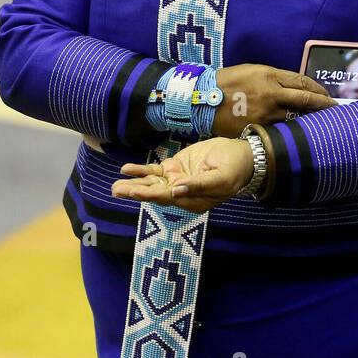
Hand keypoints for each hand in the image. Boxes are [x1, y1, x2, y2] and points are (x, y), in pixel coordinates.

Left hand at [113, 137, 253, 212]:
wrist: (242, 156)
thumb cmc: (234, 169)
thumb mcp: (220, 178)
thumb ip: (199, 185)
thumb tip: (176, 191)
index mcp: (192, 201)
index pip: (168, 198)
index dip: (151, 194)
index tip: (136, 191)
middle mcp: (181, 194)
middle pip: (155, 193)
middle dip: (135, 192)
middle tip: (116, 191)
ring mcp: (176, 181)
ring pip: (151, 183)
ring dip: (133, 183)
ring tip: (115, 185)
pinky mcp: (175, 168)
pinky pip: (155, 171)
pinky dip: (141, 170)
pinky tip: (127, 169)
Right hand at [212, 64, 334, 136]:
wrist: (203, 98)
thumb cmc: (229, 81)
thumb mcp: (253, 70)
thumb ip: (276, 78)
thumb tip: (296, 87)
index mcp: (270, 76)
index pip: (302, 82)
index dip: (318, 89)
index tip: (327, 95)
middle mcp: (271, 94)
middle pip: (305, 100)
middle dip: (323, 105)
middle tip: (335, 109)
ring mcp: (265, 114)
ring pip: (295, 117)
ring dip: (310, 120)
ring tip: (321, 123)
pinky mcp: (257, 128)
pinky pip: (279, 130)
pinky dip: (291, 131)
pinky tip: (298, 134)